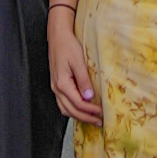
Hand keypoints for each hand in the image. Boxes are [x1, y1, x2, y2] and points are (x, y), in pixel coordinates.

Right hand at [49, 3, 101, 131]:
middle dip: (85, 118)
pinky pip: (63, 103)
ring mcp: (55, 88)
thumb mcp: (78, 61)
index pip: (78, 103)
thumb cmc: (68, 46)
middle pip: (71, 110)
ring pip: (65, 109)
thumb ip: (83, 80)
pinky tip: (81, 109)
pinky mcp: (57, 85)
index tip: (101, 113)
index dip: (90, 110)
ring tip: (92, 118)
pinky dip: (73, 109)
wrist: (58, 36)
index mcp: (62, 83)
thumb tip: (89, 97)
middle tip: (99, 122)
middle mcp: (56, 88)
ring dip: (78, 116)